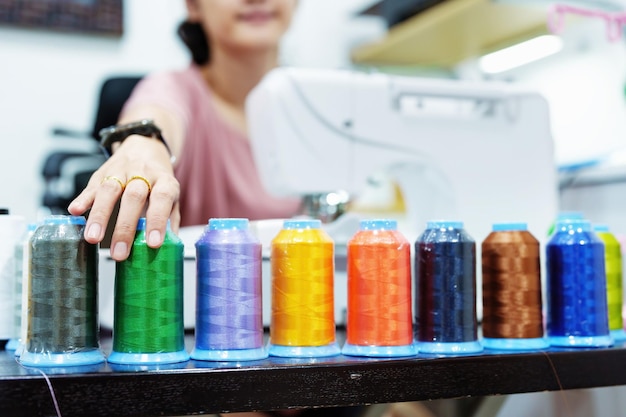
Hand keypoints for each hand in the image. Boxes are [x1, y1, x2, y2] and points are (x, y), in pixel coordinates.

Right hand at [68, 135, 179, 260]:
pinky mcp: (103, 172)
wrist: (146, 148)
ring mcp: (121, 171)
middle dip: (125, 227)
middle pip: (133, 197)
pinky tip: (76, 211)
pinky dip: (83, 198)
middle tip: (119, 252)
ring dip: (100, 215)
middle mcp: (143, 173)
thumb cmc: (159, 182)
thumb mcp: (172, 198)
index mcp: (164, 181)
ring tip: (93, 238)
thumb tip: (168, 249)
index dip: (157, 221)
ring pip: (110, 190)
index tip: (153, 243)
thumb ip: (170, 221)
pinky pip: (92, 185)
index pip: (162, 199)